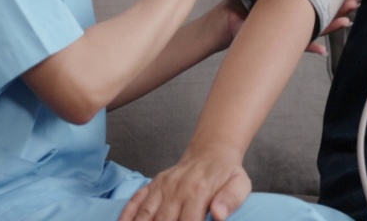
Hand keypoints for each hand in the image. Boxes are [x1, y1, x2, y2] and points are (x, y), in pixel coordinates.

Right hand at [117, 147, 250, 220]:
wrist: (211, 152)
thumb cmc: (226, 174)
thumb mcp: (239, 184)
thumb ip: (231, 200)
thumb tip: (219, 215)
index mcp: (198, 192)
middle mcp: (176, 190)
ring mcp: (162, 187)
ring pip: (145, 214)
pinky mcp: (153, 185)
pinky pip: (136, 201)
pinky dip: (127, 215)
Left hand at [210, 0, 358, 55]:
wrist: (226, 19)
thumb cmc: (240, 0)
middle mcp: (291, 14)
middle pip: (320, 10)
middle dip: (339, 7)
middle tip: (354, 2)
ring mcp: (288, 28)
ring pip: (316, 27)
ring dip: (332, 24)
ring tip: (347, 20)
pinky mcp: (280, 42)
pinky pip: (298, 46)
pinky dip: (310, 48)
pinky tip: (321, 50)